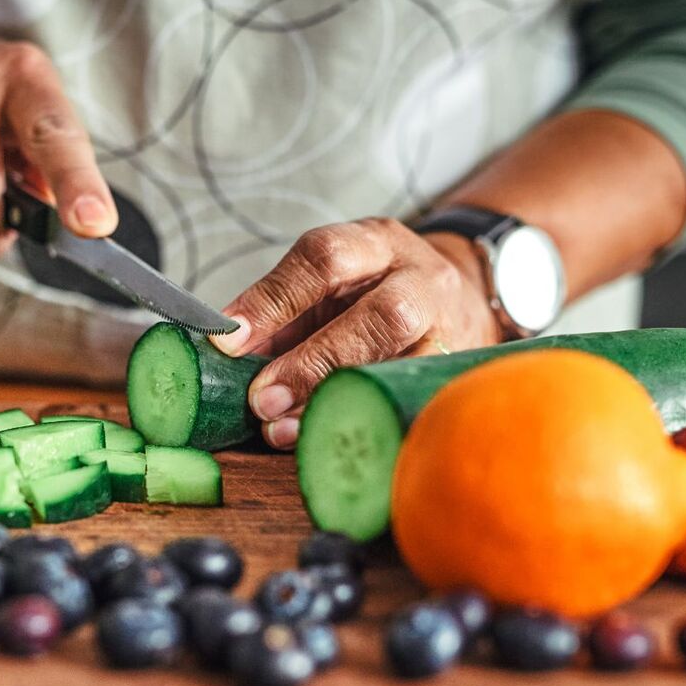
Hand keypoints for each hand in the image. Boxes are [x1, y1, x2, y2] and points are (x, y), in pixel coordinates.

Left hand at [211, 220, 500, 448]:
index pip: (324, 259)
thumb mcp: (330, 287)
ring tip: (283, 430)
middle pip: (379, 315)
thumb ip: (281, 317)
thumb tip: (225, 356)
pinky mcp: (454, 374)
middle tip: (262, 399)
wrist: (460, 299)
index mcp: (376, 244)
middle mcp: (420, 280)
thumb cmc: (374, 295)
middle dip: (313, 362)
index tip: (230, 342)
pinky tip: (327, 441)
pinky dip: (361, 424)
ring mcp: (448, 329)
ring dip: (334, 401)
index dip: (273, 301)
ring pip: (401, 365)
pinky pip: (408, 404)